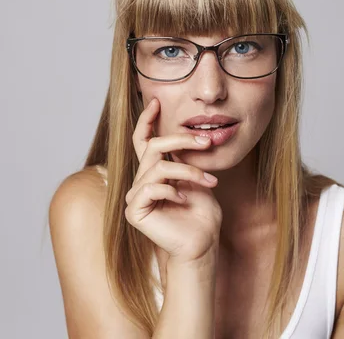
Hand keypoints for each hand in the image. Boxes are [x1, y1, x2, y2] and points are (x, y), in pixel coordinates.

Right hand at [125, 98, 222, 264]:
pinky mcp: (134, 210)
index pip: (143, 141)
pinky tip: (185, 200)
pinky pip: (151, 188)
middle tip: (205, 141)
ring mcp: (135, 196)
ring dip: (188, 170)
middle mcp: (141, 181)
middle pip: (151, 147)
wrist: (202, 243)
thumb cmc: (202, 214)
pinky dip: (173, 190)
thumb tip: (185, 134)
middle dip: (180, 140)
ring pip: (157, 167)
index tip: (156, 101)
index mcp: (153, 172)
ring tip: (208, 182)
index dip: (147, 120)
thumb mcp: (196, 178)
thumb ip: (184, 159)